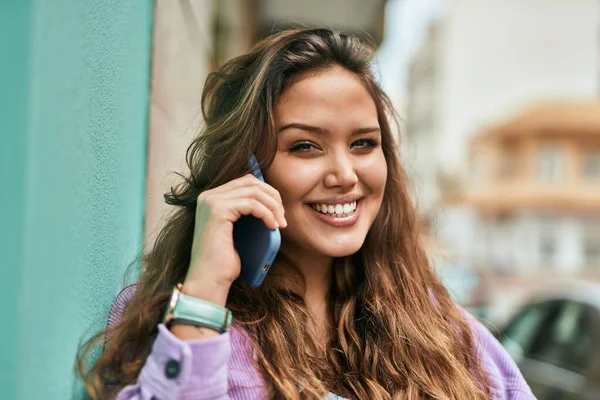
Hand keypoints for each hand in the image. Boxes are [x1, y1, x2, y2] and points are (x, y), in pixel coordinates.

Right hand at [182, 174, 286, 304]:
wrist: (210, 279)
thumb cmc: (224, 260)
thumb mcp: (238, 230)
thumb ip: (246, 212)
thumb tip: (271, 198)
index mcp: (211, 198)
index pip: (245, 181)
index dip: (266, 192)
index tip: (279, 211)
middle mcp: (208, 196)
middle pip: (251, 182)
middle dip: (272, 197)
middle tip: (282, 217)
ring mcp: (211, 201)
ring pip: (254, 191)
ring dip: (273, 206)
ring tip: (280, 223)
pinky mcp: (218, 210)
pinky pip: (253, 204)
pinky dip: (267, 214)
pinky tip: (272, 226)